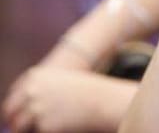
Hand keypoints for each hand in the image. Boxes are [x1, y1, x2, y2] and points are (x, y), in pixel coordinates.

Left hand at [1, 66, 131, 132]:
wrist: (101, 100)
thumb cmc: (82, 91)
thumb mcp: (59, 81)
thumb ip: (37, 90)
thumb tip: (17, 109)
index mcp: (33, 77)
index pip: (12, 98)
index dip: (14, 109)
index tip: (17, 116)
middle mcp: (31, 92)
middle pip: (10, 113)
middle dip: (16, 122)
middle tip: (24, 127)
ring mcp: (36, 109)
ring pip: (19, 127)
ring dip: (28, 128)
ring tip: (50, 124)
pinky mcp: (44, 127)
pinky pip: (37, 132)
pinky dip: (45, 131)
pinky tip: (60, 125)